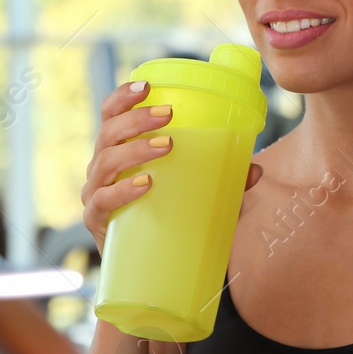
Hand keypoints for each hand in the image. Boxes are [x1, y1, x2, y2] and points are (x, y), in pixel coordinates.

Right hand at [80, 81, 264, 251]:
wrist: (151, 267)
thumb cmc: (168, 218)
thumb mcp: (199, 194)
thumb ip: (225, 181)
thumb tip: (256, 170)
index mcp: (119, 150)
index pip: (111, 114)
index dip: (123, 96)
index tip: (146, 86)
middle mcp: (102, 168)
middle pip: (107, 132)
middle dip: (135, 119)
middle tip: (167, 114)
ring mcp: (96, 193)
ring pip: (104, 162)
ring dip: (134, 149)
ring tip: (166, 145)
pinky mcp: (98, 221)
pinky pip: (103, 200)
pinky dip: (123, 190)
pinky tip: (145, 183)